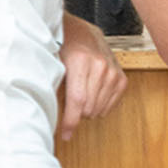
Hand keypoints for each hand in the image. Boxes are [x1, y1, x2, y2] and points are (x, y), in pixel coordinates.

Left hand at [57, 14, 127, 140]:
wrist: (81, 32)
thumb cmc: (62, 48)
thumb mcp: (53, 62)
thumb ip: (53, 86)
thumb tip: (47, 112)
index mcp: (80, 61)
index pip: (77, 100)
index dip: (70, 122)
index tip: (65, 135)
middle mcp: (100, 65)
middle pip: (89, 107)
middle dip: (77, 114)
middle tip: (69, 106)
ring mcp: (112, 71)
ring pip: (100, 108)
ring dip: (88, 110)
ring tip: (81, 98)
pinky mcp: (121, 76)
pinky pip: (112, 103)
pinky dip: (101, 106)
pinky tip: (93, 98)